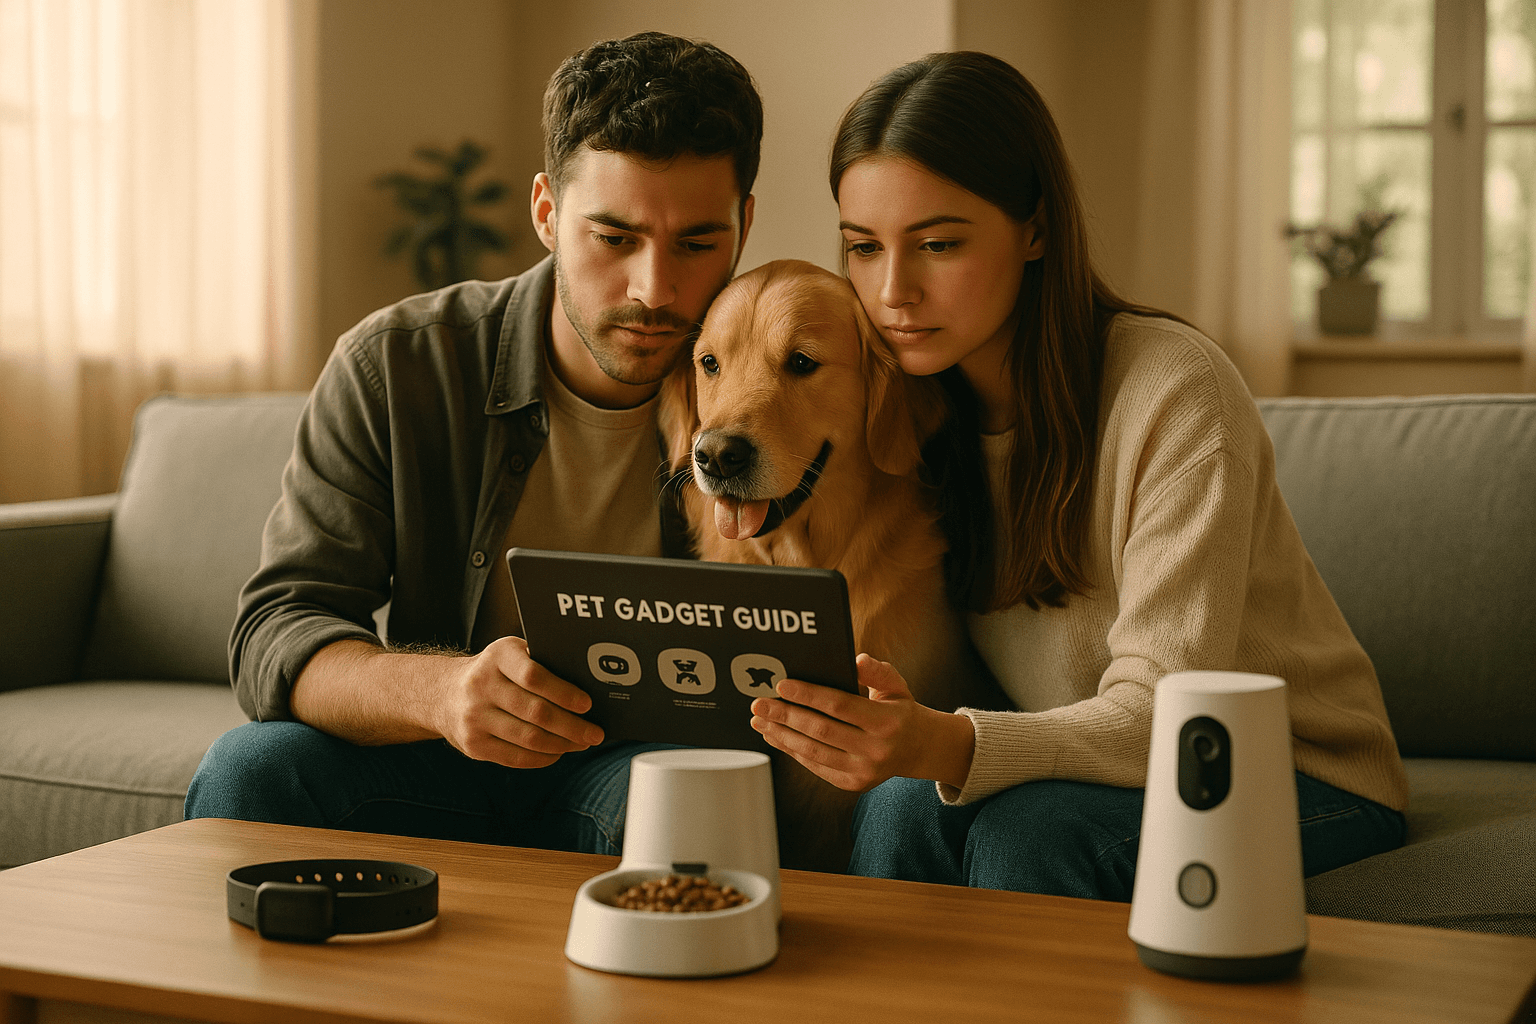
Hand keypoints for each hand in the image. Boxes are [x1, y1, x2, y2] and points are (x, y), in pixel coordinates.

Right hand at [436, 636, 603, 767]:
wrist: (444, 694)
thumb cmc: (494, 672)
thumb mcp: (512, 654)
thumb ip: (542, 662)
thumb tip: (588, 684)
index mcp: (497, 657)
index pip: (534, 676)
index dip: (564, 693)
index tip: (587, 704)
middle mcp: (481, 686)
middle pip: (536, 712)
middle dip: (572, 726)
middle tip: (595, 733)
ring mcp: (474, 718)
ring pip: (529, 738)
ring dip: (562, 745)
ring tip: (581, 743)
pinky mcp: (473, 745)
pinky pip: (516, 758)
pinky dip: (543, 758)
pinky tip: (558, 752)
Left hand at [749, 654, 975, 791]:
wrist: (918, 749)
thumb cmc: (899, 710)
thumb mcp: (896, 684)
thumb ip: (876, 671)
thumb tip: (855, 660)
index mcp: (887, 721)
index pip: (840, 705)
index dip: (808, 695)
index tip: (781, 684)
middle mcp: (875, 750)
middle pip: (821, 730)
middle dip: (785, 715)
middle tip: (758, 703)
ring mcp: (863, 771)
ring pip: (813, 752)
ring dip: (781, 735)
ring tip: (760, 720)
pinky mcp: (852, 784)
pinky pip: (816, 765)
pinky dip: (792, 750)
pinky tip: (775, 735)